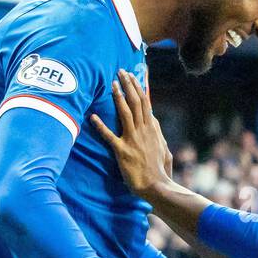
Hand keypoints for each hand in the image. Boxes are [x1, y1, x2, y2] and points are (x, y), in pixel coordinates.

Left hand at [89, 69, 172, 196]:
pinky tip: (93, 116)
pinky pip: (109, 135)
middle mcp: (144, 131)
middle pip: (137, 102)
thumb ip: (159, 136)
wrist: (156, 186)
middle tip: (121, 71)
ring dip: (119, 96)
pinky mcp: (122, 151)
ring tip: (113, 83)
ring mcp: (133, 140)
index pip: (146, 104)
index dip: (139, 89)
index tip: (134, 77)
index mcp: (153, 130)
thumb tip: (155, 124)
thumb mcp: (165, 151)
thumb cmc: (160, 172)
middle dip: (129, 85)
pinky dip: (100, 125)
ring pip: (126, 112)